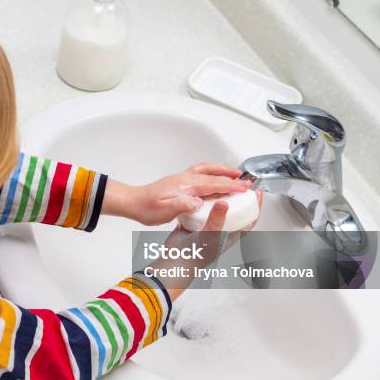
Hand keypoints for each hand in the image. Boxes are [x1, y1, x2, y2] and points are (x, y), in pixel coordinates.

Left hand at [103, 162, 251, 225]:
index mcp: (186, 185)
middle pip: (214, 174)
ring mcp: (182, 178)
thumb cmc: (147, 208)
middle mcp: (185, 178)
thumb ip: (182, 205)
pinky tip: (213, 178)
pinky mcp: (179, 181)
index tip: (245, 188)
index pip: (214, 184)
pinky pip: (201, 172)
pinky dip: (212, 172)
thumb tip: (198, 202)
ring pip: (207, 169)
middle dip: (231, 176)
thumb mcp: (165, 210)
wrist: (133, 202)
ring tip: (234, 174)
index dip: (231, 186)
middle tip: (246, 181)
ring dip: (222, 171)